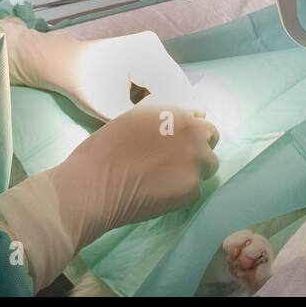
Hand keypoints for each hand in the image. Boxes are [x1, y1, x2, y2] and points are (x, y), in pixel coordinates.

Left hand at [0, 18, 194, 119]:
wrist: (65, 64)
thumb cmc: (85, 87)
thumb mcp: (114, 111)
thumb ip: (144, 122)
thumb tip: (172, 132)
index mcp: (147, 55)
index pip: (173, 92)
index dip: (174, 116)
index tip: (171, 136)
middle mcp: (154, 46)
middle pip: (176, 84)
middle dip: (173, 109)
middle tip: (167, 133)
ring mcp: (151, 45)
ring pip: (171, 80)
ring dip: (168, 102)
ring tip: (158, 124)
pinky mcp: (147, 50)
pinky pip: (162, 75)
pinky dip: (159, 93)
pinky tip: (149, 109)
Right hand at [0, 104, 219, 288]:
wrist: (94, 184)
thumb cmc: (105, 148)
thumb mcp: (136, 119)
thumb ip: (167, 118)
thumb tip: (195, 116)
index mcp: (176, 114)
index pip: (201, 122)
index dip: (190, 133)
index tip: (178, 143)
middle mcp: (192, 135)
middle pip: (211, 141)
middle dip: (198, 148)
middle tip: (174, 160)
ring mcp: (195, 164)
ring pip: (207, 167)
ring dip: (193, 170)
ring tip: (166, 178)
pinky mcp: (191, 191)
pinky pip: (196, 189)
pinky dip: (182, 191)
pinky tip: (160, 192)